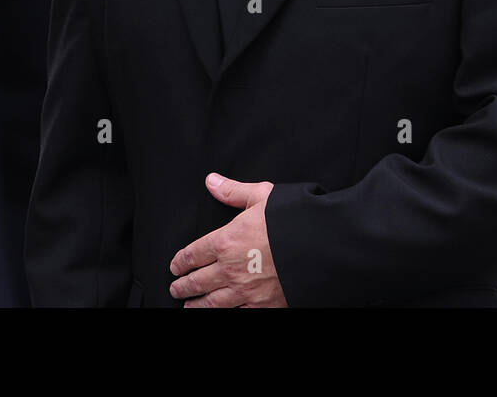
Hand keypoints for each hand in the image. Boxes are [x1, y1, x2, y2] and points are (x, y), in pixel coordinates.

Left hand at [169, 173, 287, 307]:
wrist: (320, 246)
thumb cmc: (293, 219)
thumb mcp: (262, 196)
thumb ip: (233, 191)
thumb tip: (212, 181)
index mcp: (226, 241)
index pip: (192, 254)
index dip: (180, 261)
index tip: (175, 266)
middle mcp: (230, 269)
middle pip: (197, 282)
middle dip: (183, 286)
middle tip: (176, 288)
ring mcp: (245, 291)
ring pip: (211, 303)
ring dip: (197, 305)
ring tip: (189, 306)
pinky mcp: (261, 306)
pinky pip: (235, 314)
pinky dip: (223, 314)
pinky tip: (220, 313)